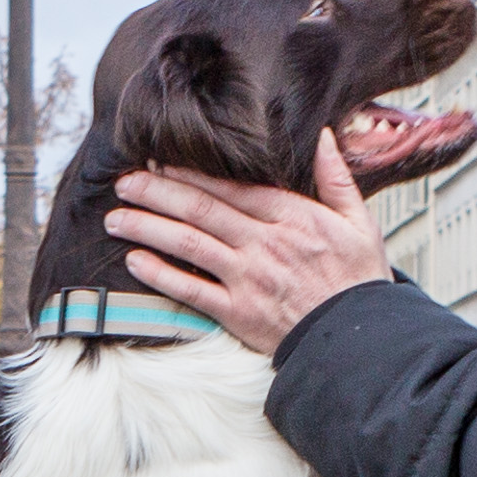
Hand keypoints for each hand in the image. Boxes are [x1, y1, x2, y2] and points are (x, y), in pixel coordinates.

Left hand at [113, 133, 392, 353]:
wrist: (359, 341)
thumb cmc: (359, 283)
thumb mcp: (359, 223)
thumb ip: (336, 178)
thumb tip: (322, 136)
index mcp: (292, 217)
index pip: (231, 187)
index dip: (191, 174)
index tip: (161, 163)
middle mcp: (265, 244)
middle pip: (201, 210)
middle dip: (156, 193)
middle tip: (124, 183)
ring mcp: (248, 279)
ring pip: (188, 244)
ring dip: (147, 227)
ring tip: (116, 218)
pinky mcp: (238, 313)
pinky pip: (190, 290)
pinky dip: (160, 274)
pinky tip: (135, 261)